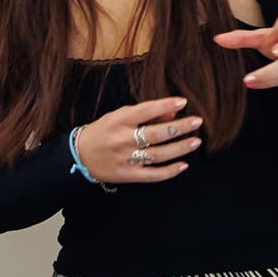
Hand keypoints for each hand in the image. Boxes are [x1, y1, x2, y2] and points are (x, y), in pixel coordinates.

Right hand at [77, 97, 202, 182]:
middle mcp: (121, 139)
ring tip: (195, 141)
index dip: (164, 105)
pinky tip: (183, 165)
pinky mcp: (127, 175)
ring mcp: (125, 159)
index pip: (145, 111)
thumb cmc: (104, 131)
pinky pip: (152, 175)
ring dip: (179, 148)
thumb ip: (144, 114)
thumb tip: (172, 111)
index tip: (183, 101)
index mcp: (118, 121)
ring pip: (157, 154)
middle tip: (197, 121)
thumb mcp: (119, 116)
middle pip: (155, 134)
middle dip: (179, 127)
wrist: (80, 156)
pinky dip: (169, 172)